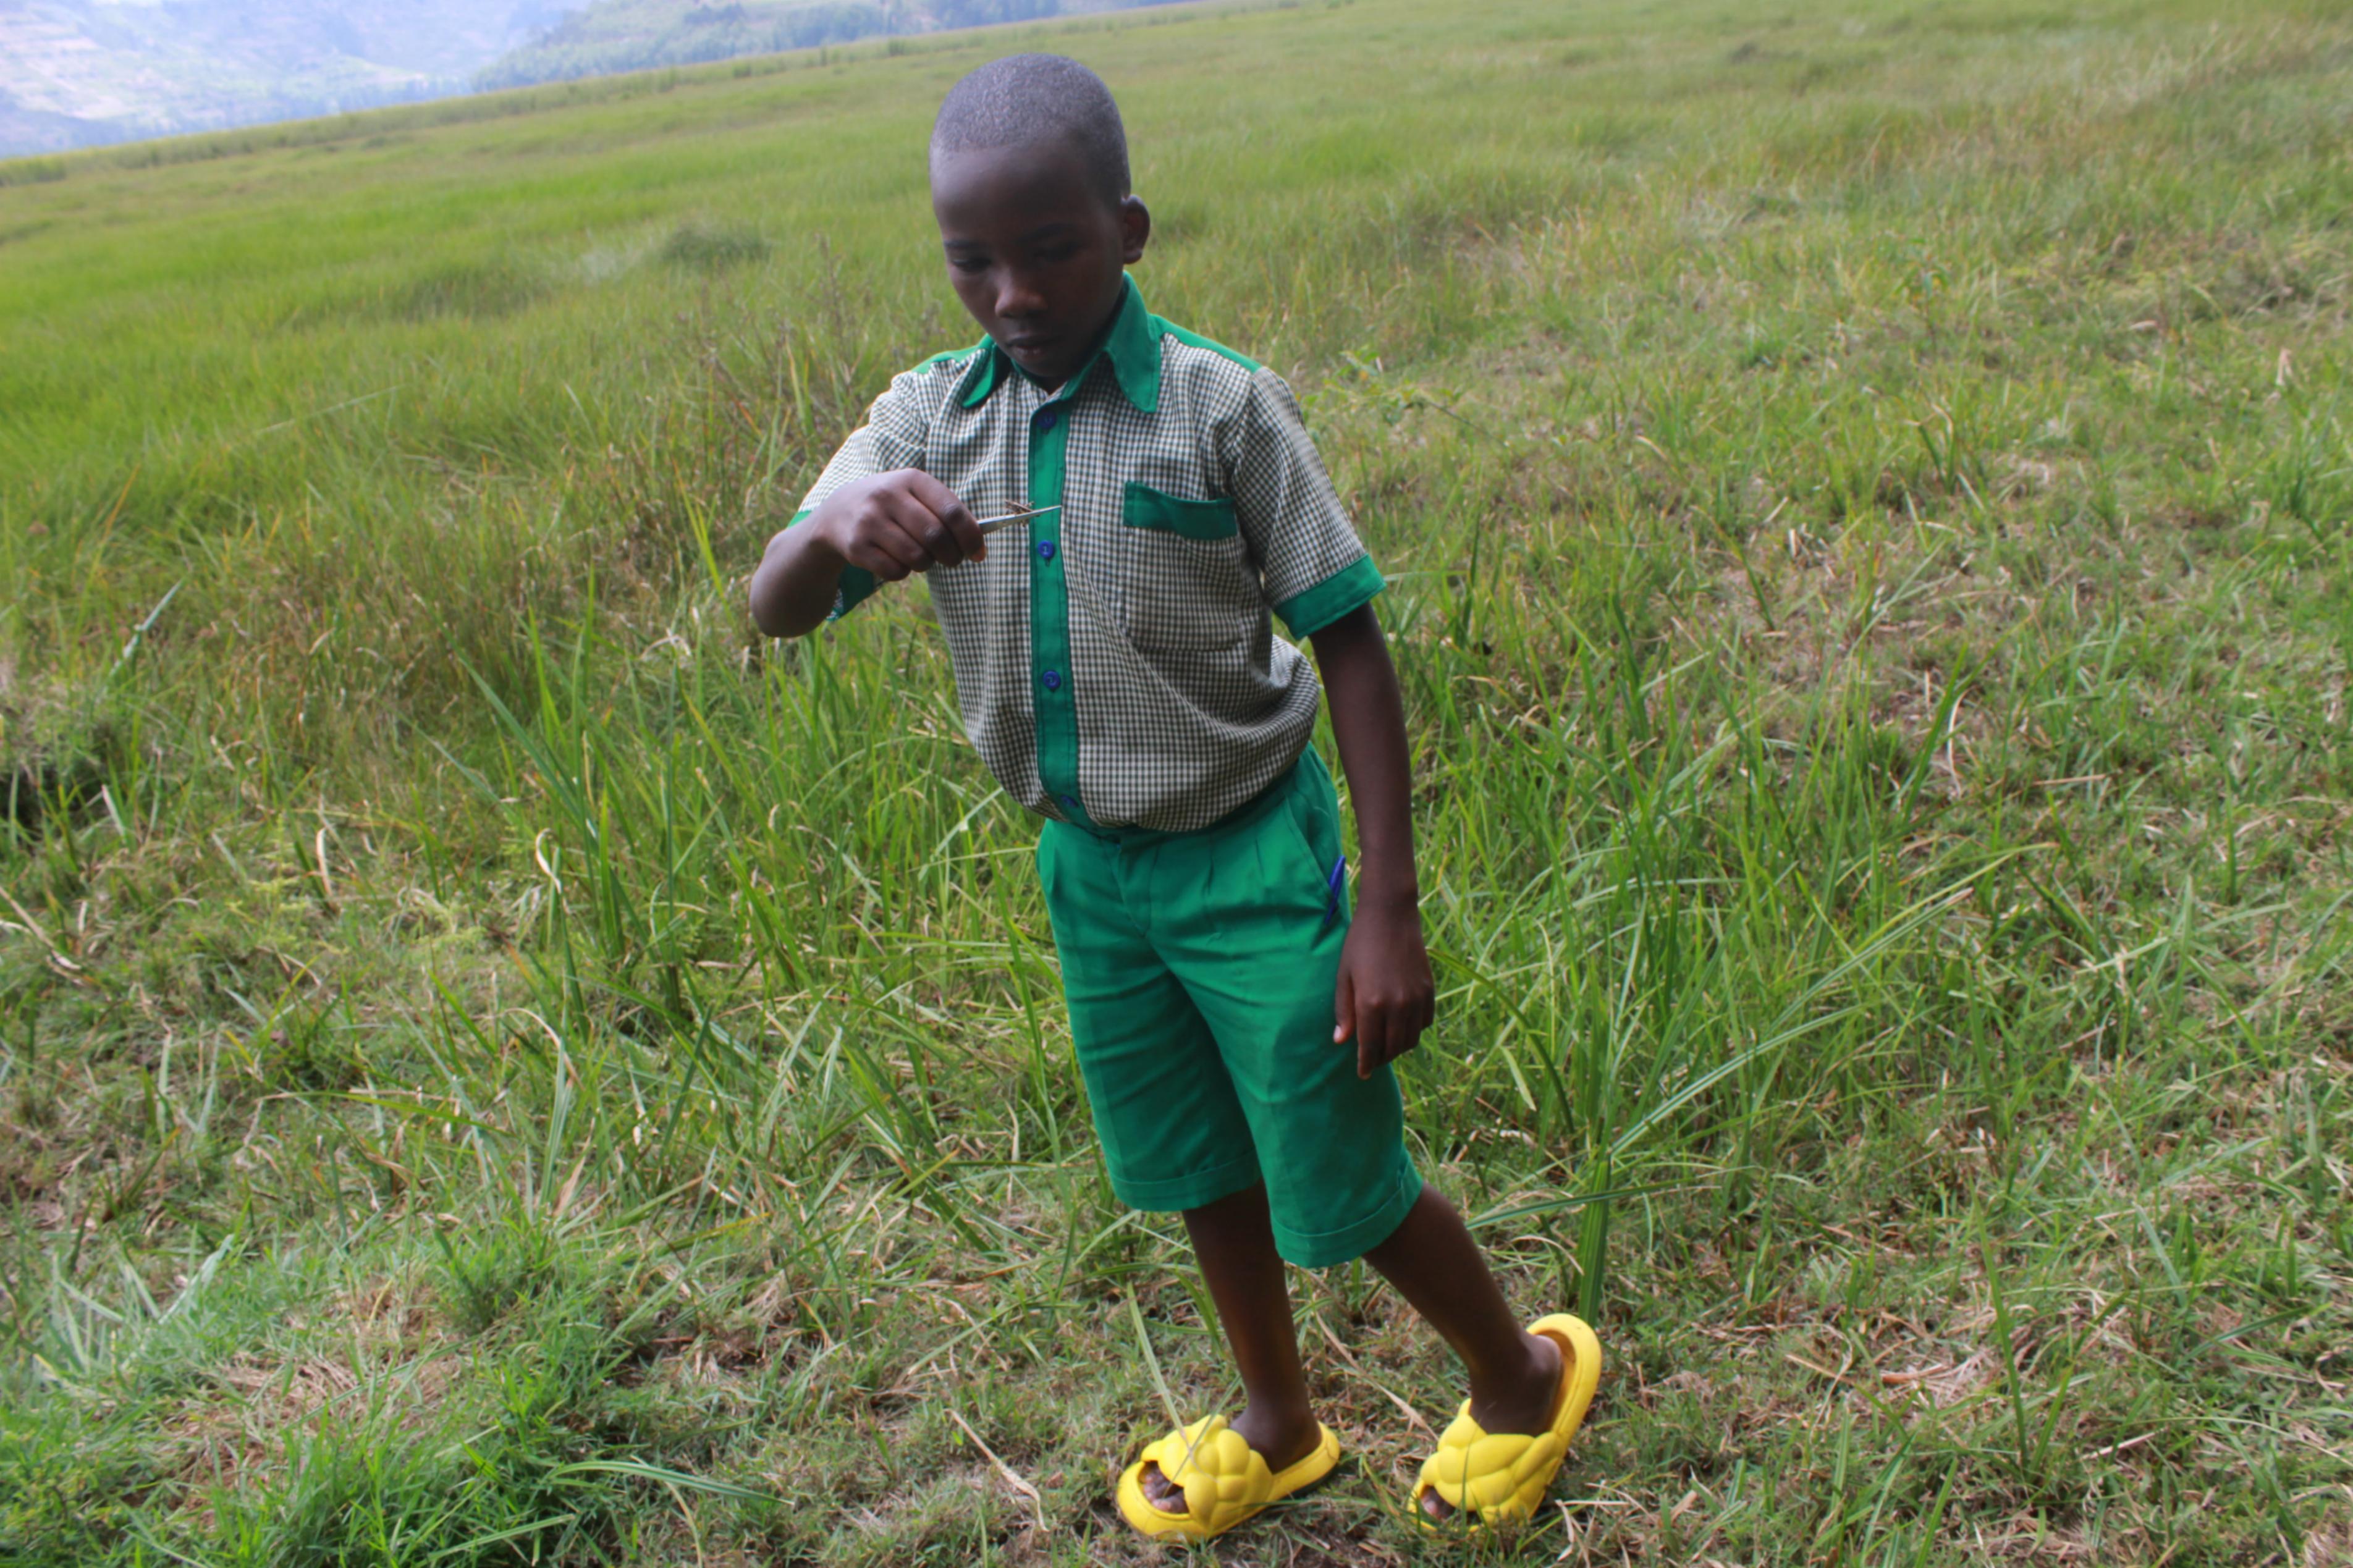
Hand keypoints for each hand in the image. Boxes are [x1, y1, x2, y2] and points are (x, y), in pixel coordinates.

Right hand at [813, 469, 984, 581]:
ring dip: (925, 564)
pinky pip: (896, 572)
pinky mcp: (856, 546)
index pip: (952, 512)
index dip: (971, 537)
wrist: (837, 511)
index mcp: (911, 479)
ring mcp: (869, 521)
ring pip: (917, 557)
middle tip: (952, 560)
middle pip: (936, 537)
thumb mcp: (915, 495)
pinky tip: (895, 559)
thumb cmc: (892, 506)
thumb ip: (946, 513)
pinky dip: (903, 572)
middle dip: (952, 555)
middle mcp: (888, 496)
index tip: (978, 553)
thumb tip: (978, 547)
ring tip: (918, 554)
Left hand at [1333, 898, 1434, 1078]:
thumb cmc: (1360, 944)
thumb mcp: (1344, 976)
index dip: (1366, 1064)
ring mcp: (1416, 999)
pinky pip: (1424, 1023)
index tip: (1362, 1074)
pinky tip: (1402, 1026)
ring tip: (1386, 1046)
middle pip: (1392, 1048)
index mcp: (1371, 1004)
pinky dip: (1413, 1031)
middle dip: (1381, 1059)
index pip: (1370, 1047)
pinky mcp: (1429, 991)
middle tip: (1372, 1060)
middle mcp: (1397, 1006)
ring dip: (1398, 1048)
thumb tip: (1341, 1042)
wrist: (1391, 916)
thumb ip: (1343, 1011)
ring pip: (1410, 1039)